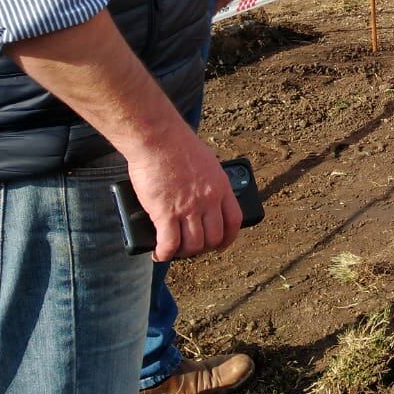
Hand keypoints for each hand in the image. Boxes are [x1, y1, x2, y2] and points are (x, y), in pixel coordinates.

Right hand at [126, 125, 242, 262]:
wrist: (159, 139)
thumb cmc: (178, 146)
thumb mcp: (206, 163)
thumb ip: (207, 182)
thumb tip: (201, 197)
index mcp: (221, 187)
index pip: (234, 221)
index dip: (228, 238)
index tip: (220, 245)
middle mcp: (208, 200)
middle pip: (213, 238)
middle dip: (202, 248)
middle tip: (190, 247)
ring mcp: (188, 208)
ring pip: (193, 245)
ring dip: (183, 252)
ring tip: (174, 249)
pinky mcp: (165, 213)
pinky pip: (170, 244)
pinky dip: (165, 254)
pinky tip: (159, 254)